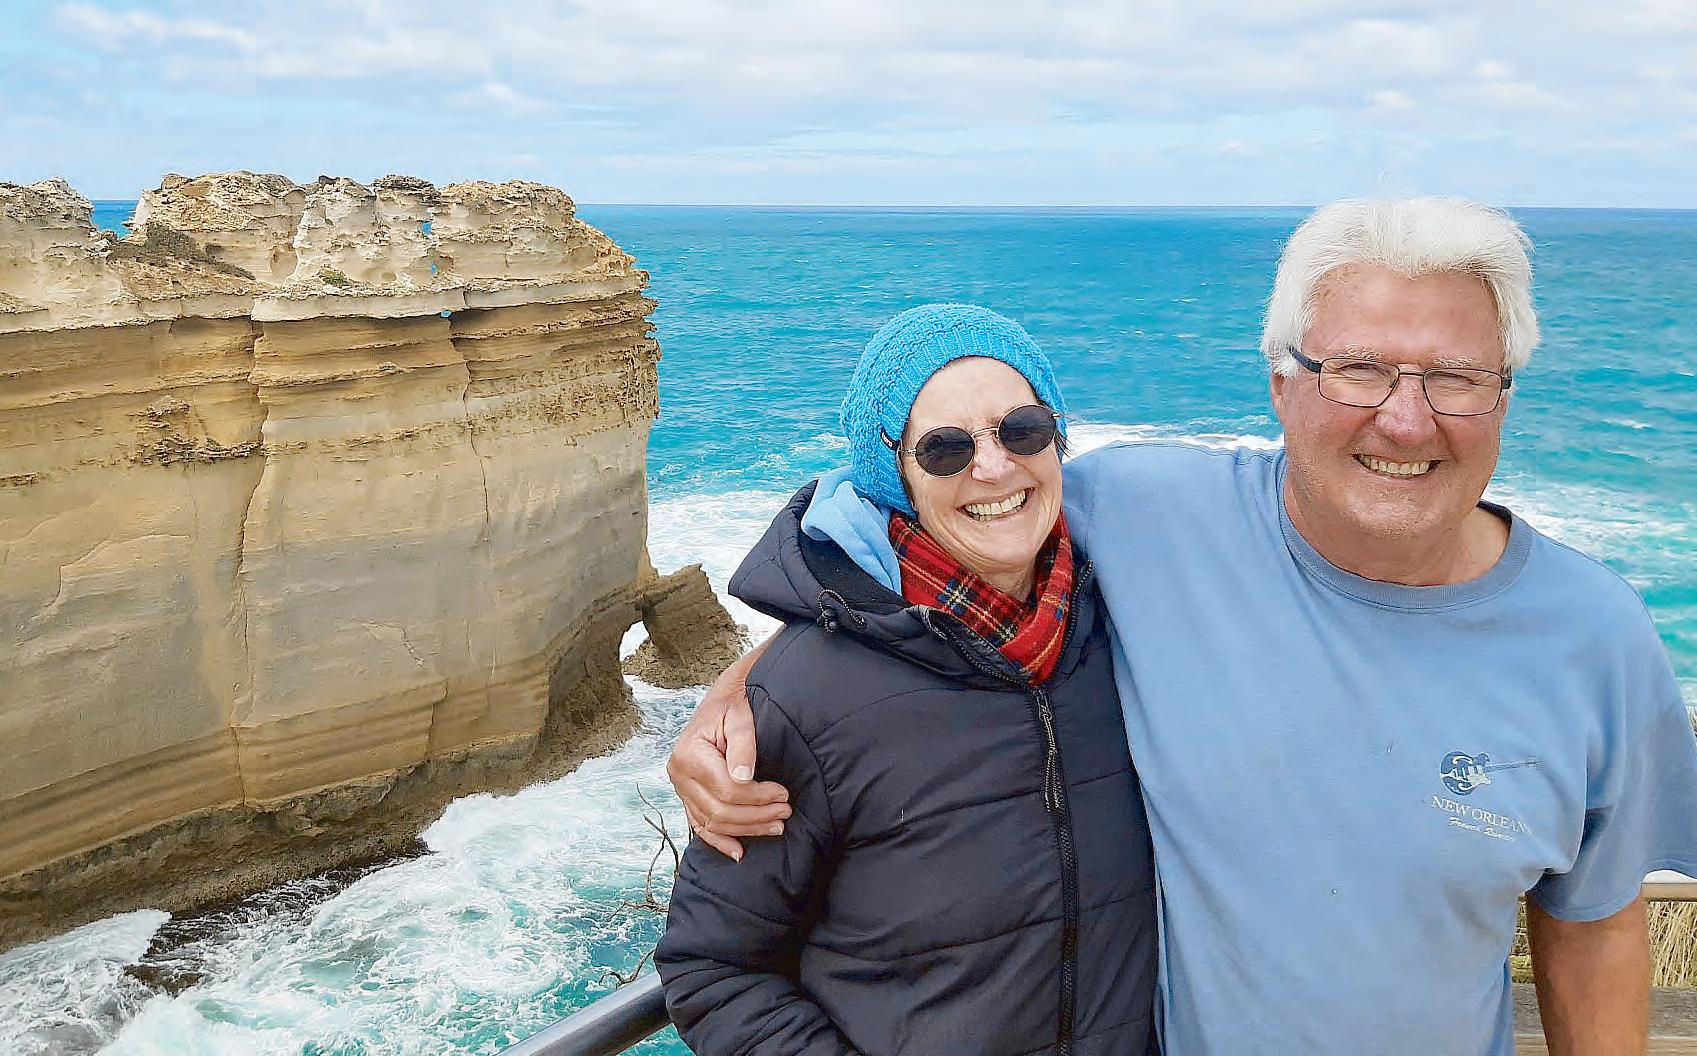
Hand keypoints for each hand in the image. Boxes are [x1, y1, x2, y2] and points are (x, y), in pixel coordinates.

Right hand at [667, 637, 790, 860]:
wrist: (723, 698)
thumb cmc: (733, 704)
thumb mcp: (740, 716)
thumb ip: (743, 744)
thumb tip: (743, 777)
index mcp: (689, 754)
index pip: (726, 789)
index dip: (757, 797)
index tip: (783, 793)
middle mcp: (679, 774)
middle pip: (719, 810)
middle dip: (756, 816)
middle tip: (785, 812)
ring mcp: (682, 788)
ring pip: (713, 822)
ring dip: (746, 829)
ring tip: (776, 826)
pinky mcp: (689, 796)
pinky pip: (700, 825)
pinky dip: (719, 841)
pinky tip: (739, 852)